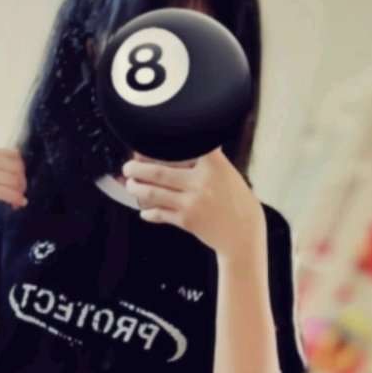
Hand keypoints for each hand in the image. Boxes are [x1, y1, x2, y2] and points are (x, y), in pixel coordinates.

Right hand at [0, 147, 26, 230]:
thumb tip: (21, 164)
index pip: (14, 154)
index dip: (21, 169)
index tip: (19, 183)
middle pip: (16, 167)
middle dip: (22, 182)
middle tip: (20, 194)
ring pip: (13, 180)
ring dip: (19, 193)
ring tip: (16, 202)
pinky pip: (5, 192)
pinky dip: (16, 199)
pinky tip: (18, 205)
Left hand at [122, 148, 263, 257]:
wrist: (243, 234)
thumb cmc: (236, 201)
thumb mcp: (227, 173)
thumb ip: (208, 160)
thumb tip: (184, 145)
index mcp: (214, 165)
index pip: (186, 146)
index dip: (163, 142)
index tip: (149, 139)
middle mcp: (201, 182)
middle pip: (158, 171)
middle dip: (136, 168)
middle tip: (128, 167)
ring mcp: (192, 202)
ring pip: (153, 193)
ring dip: (136, 188)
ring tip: (130, 185)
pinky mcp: (186, 220)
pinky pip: (159, 214)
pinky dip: (149, 212)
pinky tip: (144, 211)